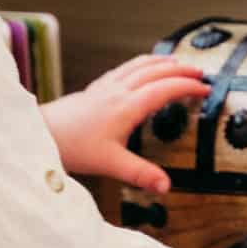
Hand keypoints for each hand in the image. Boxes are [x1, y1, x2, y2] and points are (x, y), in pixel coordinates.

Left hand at [40, 55, 208, 188]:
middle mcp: (118, 91)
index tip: (205, 88)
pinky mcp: (95, 88)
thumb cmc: (72, 147)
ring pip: (139, 65)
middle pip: (156, 71)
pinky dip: (141, 63)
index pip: (165, 89)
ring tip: (177, 62)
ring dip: (161, 61)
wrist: (41, 133)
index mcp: (127, 107)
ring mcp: (106, 86)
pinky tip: (141, 68)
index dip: (188, 86)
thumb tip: (166, 186)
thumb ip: (140, 174)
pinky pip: (124, 68)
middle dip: (181, 69)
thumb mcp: (111, 164)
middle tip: (199, 72)